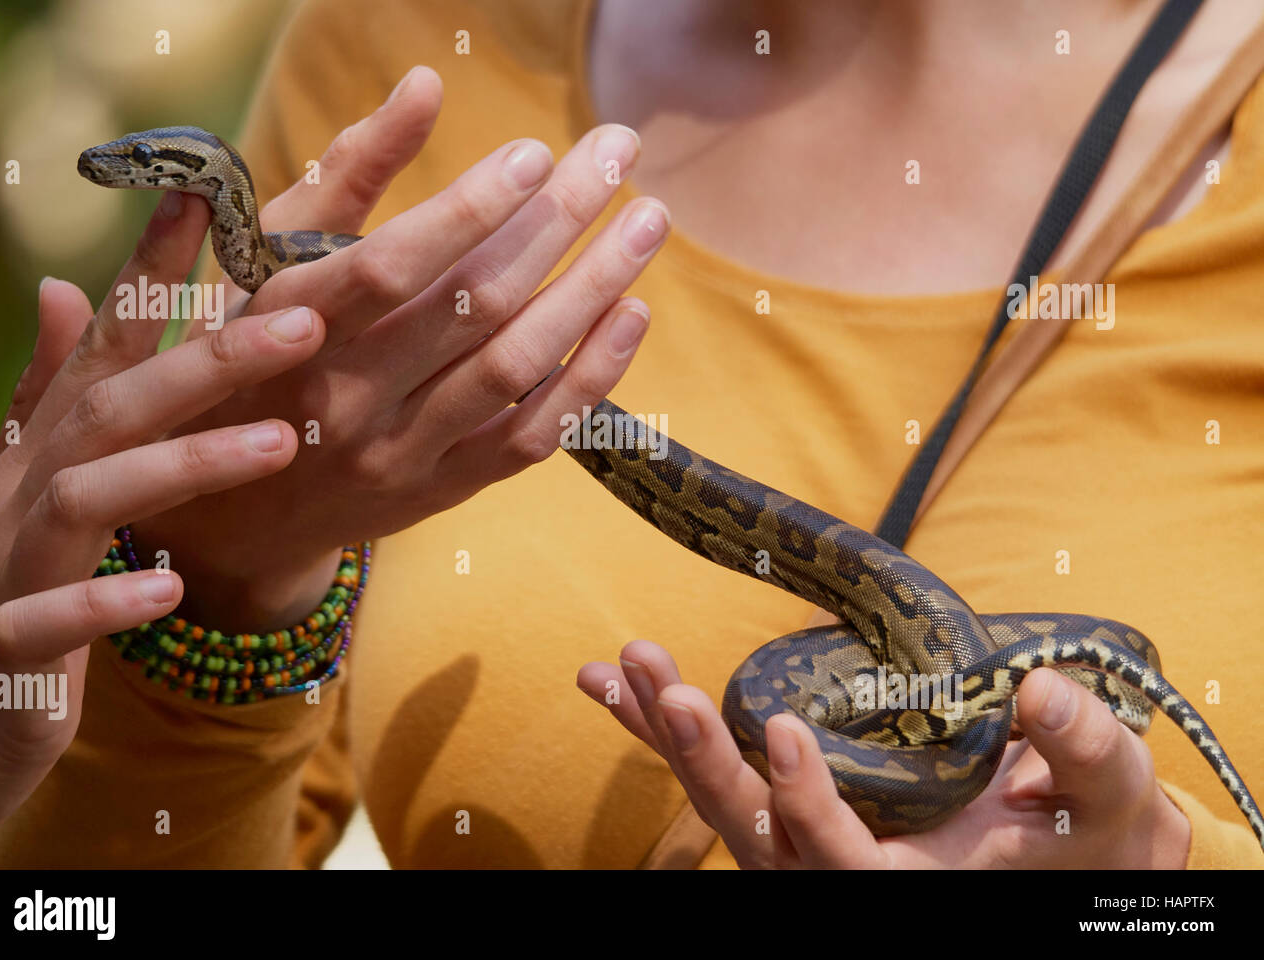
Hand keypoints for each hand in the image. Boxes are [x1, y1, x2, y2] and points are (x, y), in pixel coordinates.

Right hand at [0, 194, 327, 844]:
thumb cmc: (3, 591)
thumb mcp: (30, 487)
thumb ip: (50, 394)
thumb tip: (64, 290)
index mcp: (44, 456)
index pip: (103, 349)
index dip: (151, 274)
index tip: (209, 200)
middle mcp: (21, 495)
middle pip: (112, 407)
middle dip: (206, 360)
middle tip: (306, 321)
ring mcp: (4, 572)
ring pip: (81, 499)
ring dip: (179, 466)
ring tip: (274, 444)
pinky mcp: (2, 658)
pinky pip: (46, 626)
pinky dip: (104, 601)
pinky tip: (166, 586)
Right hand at [134, 66, 667, 629]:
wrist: (236, 512)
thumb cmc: (254, 358)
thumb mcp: (266, 262)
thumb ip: (344, 173)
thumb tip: (426, 85)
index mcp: (290, 326)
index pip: (390, 265)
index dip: (469, 208)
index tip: (536, 151)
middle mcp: (345, 397)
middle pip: (473, 305)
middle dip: (557, 222)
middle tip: (618, 154)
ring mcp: (397, 452)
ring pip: (514, 368)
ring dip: (591, 289)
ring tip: (647, 221)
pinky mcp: (439, 492)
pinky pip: (530, 439)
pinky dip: (589, 378)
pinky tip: (632, 312)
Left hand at [578, 639, 1191, 867]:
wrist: (1056, 840)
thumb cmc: (1086, 824)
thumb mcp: (1106, 794)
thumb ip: (1084, 749)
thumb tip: (1039, 690)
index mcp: (916, 878)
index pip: (845, 865)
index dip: (811, 807)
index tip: (786, 733)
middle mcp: (843, 868)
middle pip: (755, 836)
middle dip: (707, 766)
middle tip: (668, 693)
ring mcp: (802, 840)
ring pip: (717, 805)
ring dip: (663, 737)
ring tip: (622, 666)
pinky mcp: (783, 805)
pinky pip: (711, 773)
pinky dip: (657, 729)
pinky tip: (611, 680)